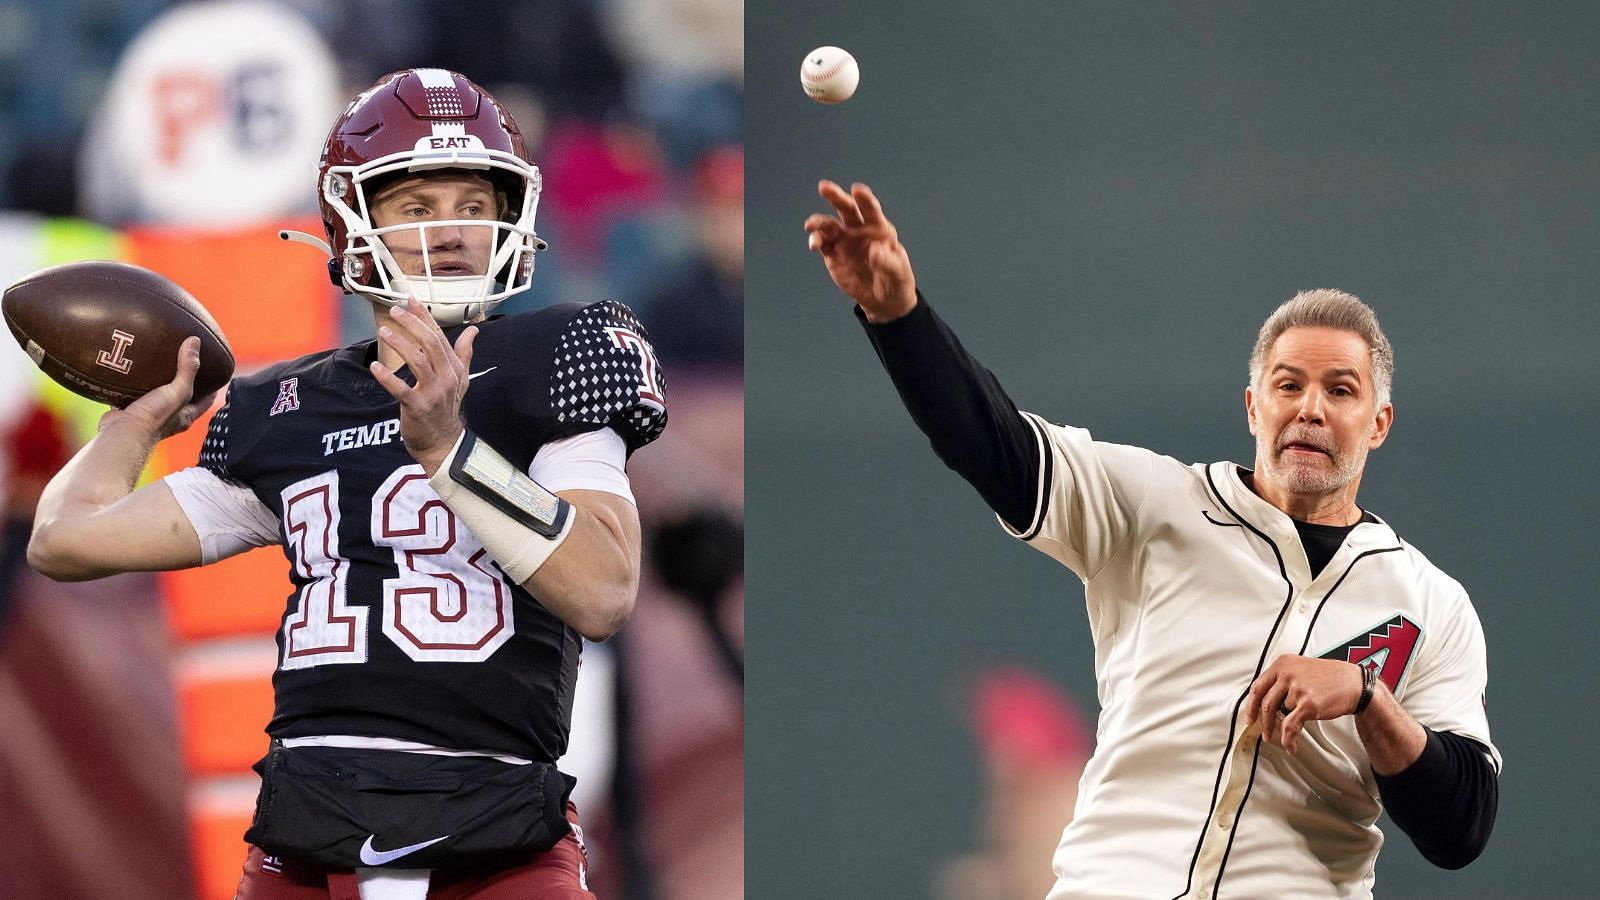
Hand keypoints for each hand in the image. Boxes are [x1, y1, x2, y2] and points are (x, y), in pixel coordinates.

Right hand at [105, 336, 217, 438]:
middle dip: (183, 380)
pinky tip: (132, 368)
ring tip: (157, 360)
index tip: (214, 369)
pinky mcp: (130, 409)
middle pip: (182, 395)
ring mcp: (149, 414)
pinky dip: (134, 382)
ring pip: (156, 393)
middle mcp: (170, 417)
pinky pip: (133, 393)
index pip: (207, 399)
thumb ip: (187, 369)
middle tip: (183, 359)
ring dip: (157, 380)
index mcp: (186, 416)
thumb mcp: (178, 391)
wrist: (121, 432)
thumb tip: (195, 342)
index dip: (213, 385)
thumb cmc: (154, 417)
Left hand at [369, 297, 477, 474]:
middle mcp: (447, 377)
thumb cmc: (447, 407)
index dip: (424, 316)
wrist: (444, 442)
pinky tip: (375, 366)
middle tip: (394, 312)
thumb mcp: (461, 379)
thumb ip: (465, 352)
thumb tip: (474, 330)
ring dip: (399, 344)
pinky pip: (401, 389)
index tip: (410, 300)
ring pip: (417, 361)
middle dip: (412, 324)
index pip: (439, 335)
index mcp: (455, 367)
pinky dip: (387, 377)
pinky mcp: (418, 406)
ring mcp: (434, 392)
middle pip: (430, 343)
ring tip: (383, 331)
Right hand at [804, 180, 917, 321]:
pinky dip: (816, 240)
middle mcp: (859, 230)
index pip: (871, 210)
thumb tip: (875, 250)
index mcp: (879, 228)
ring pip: (829, 225)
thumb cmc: (896, 280)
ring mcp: (845, 241)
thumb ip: (887, 261)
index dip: (864, 199)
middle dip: (835, 197)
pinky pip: (822, 243)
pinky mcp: (833, 254)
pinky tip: (814, 244)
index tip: (857, 190)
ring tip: (810, 226)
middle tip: (824, 187)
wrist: (883, 299)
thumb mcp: (898, 272)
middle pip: (846, 209)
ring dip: (819, 222)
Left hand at [1244, 654, 1364, 753]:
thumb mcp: (1300, 669)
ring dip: (1278, 730)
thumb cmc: (1329, 677)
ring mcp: (1297, 688)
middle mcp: (1287, 673)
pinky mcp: (1308, 704)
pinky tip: (1290, 745)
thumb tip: (1267, 703)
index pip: (1258, 686)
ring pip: (1279, 714)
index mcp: (1283, 664)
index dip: (1251, 705)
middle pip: (1266, 703)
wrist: (1354, 683)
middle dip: (1262, 722)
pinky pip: (1290, 726)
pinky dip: (1288, 739)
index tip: (1250, 717)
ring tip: (1280, 737)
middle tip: (1263, 732)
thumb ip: (1282, 681)